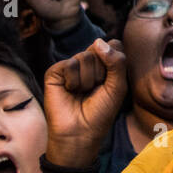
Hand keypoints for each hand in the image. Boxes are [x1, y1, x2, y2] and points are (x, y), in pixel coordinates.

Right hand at [42, 38, 127, 167]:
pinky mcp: (55, 72)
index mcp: (104, 63)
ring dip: (88, 80)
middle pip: (100, 50)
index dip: (116, 63)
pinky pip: (70, 64)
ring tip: (82, 93)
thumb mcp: (118, 86)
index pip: (114, 45)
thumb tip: (98, 41)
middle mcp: (87, 62)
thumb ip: (116, 61)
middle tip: (95, 90)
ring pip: (85, 57)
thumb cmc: (101, 111)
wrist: (81, 132)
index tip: (111, 83)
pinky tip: (69, 91)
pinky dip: (73, 81)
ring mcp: (71, 66)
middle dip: (102, 73)